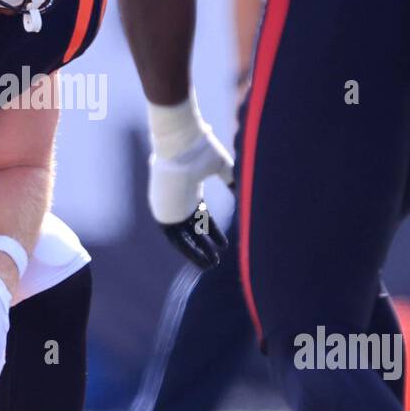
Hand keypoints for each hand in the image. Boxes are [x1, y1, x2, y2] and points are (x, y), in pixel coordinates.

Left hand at [149, 126, 233, 268]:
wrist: (180, 144)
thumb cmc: (200, 149)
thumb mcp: (220, 165)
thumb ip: (232, 177)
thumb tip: (246, 188)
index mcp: (188, 188)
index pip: (200, 215)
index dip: (212, 231)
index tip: (224, 244)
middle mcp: (177, 201)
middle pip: (192, 229)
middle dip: (205, 245)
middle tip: (216, 259)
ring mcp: (169, 208)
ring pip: (183, 237)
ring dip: (197, 252)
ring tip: (212, 265)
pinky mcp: (163, 215)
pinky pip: (176, 239)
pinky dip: (188, 251)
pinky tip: (202, 261)